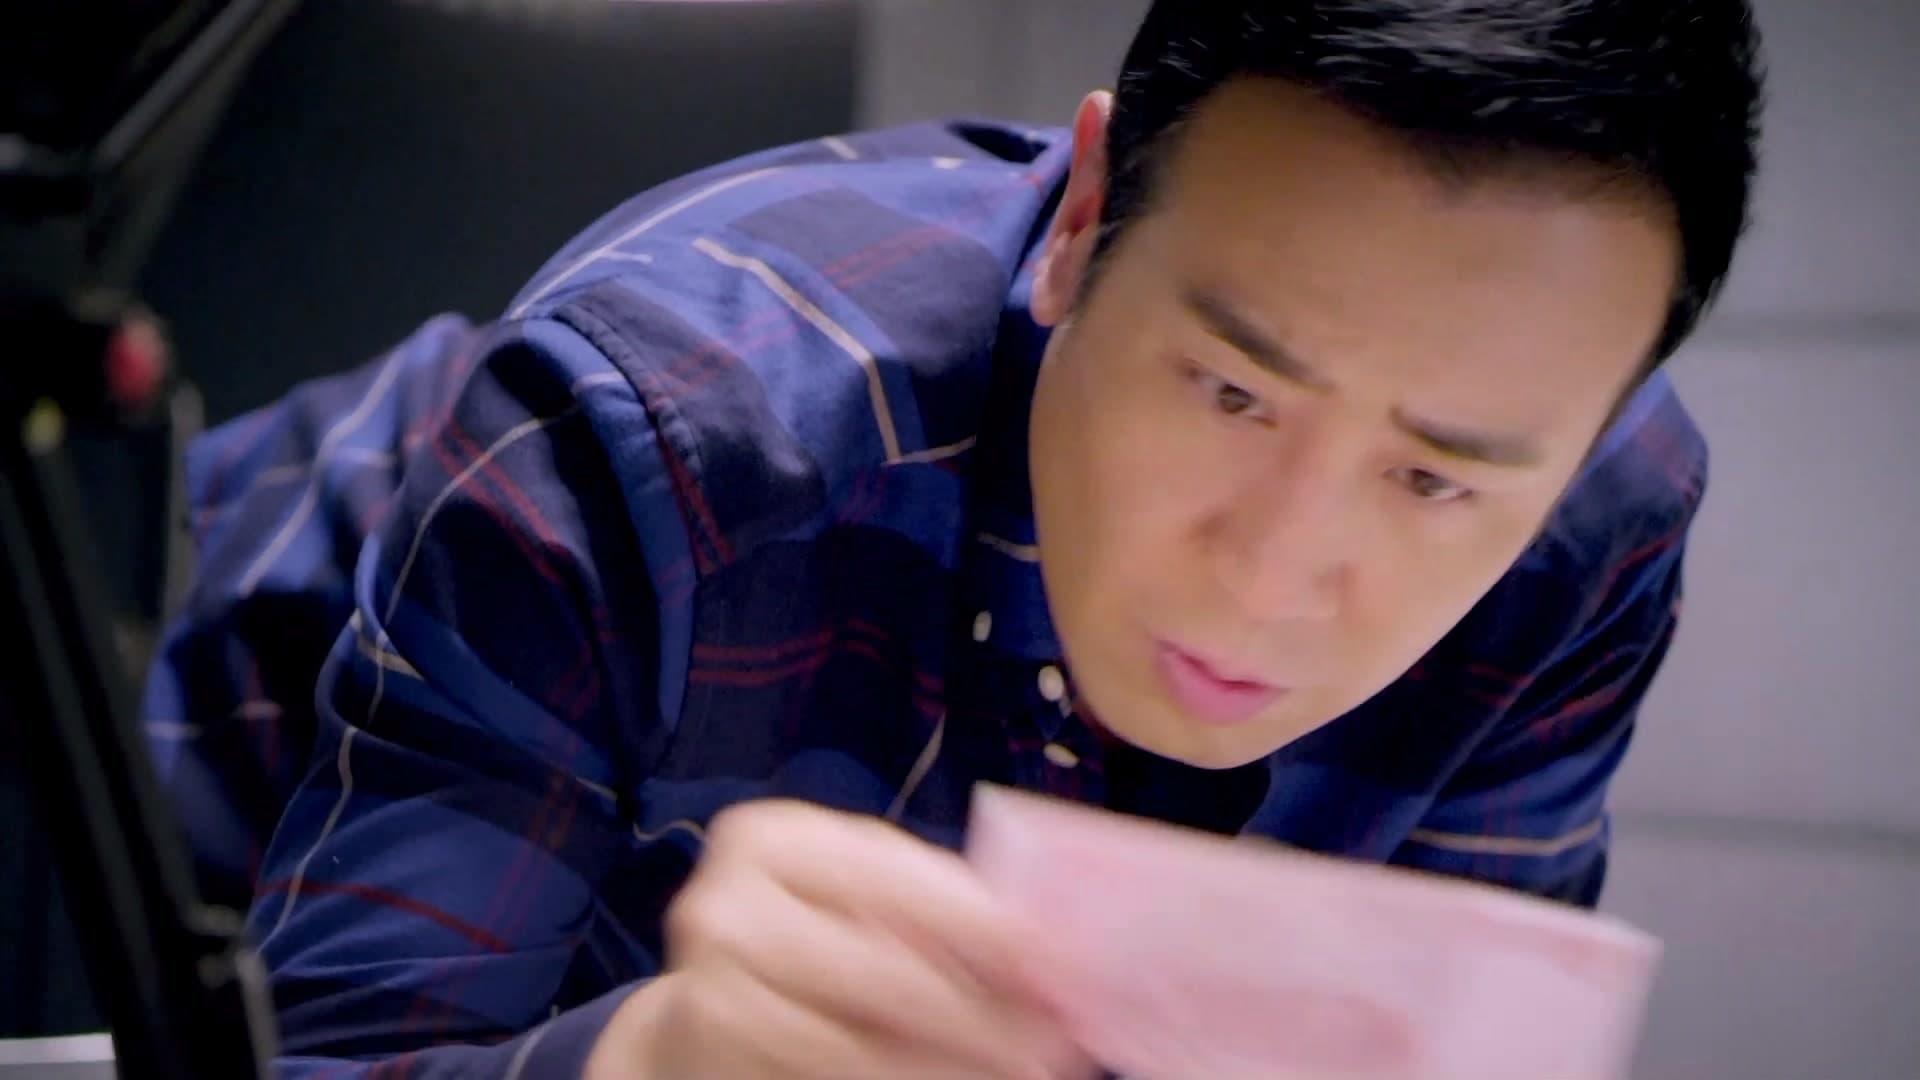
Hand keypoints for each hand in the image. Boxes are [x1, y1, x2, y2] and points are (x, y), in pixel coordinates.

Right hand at [585, 799, 1092, 1079]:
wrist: (695, 1025)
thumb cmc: (805, 943)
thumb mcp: (861, 899)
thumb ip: (938, 908)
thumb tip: (1052, 944)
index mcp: (770, 838)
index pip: (900, 882)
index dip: (989, 925)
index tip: (1064, 959)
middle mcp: (726, 907)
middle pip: (887, 970)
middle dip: (986, 1010)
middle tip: (1061, 1036)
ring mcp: (710, 991)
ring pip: (866, 1044)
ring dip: (960, 1062)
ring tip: (1027, 1067)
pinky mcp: (712, 1055)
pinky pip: (840, 1073)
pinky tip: (962, 1078)